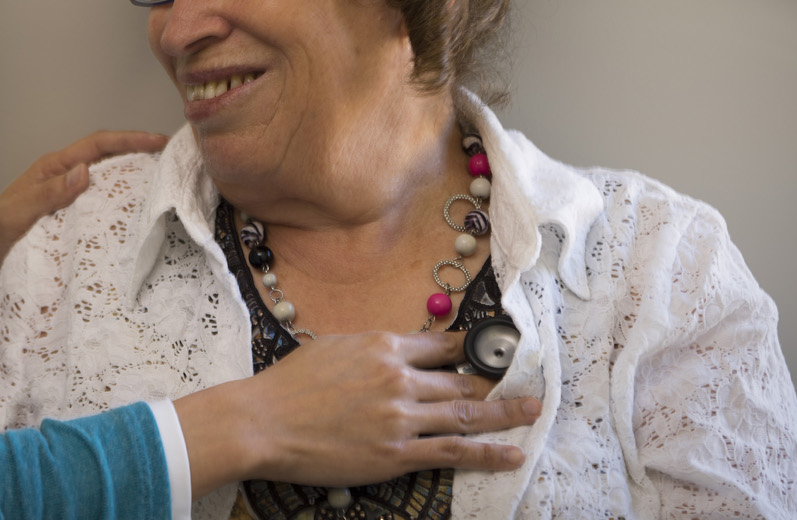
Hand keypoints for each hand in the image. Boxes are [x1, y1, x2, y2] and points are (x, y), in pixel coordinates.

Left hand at [0, 129, 170, 314]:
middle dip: (139, 156)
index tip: (159, 142)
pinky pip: (102, 212)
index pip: (95, 146)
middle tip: (173, 162)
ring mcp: (68, 205)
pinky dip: (122, 210)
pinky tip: (140, 221)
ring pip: (108, 186)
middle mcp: (61, 182)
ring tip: (165, 189)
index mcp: (49, 171)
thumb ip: (46, 195)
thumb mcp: (14, 218)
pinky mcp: (71, 227)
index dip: (128, 140)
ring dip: (135, 183)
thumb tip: (85, 170)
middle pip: (108, 161)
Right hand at [175, 329, 538, 495]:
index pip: (440, 345)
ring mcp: (401, 416)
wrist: (264, 422)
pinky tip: (512, 453)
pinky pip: (454, 451)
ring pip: (466, 412)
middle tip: (518, 386)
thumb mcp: (333, 348)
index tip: (487, 353)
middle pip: (459, 380)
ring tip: (532, 411)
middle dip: (490, 383)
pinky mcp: (398, 453)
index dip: (468, 350)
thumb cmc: (289, 386)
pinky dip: (488, 452)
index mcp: (382, 345)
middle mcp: (399, 376)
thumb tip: (395, 351)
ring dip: (505, 413)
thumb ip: (370, 349)